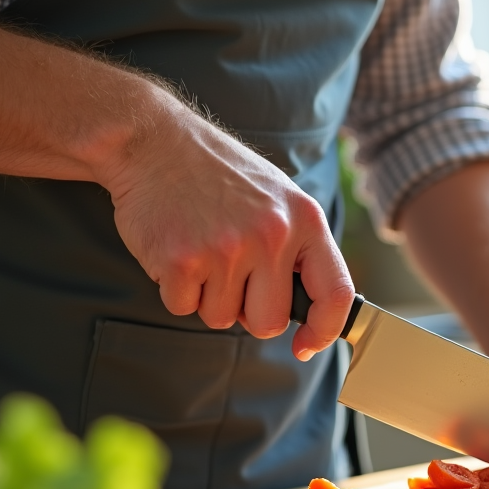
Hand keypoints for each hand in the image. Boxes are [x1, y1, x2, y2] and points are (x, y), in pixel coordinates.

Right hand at [101, 105, 353, 360]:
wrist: (153, 142)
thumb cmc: (219, 175)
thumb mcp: (278, 199)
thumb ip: (298, 249)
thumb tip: (312, 310)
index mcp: (304, 220)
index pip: (335, 293)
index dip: (325, 330)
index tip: (306, 346)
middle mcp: (271, 235)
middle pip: (269, 323)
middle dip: (247, 312)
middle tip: (229, 273)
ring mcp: (226, 248)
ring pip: (221, 318)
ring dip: (207, 296)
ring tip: (201, 248)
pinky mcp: (181, 260)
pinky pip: (183, 308)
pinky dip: (176, 290)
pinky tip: (176, 249)